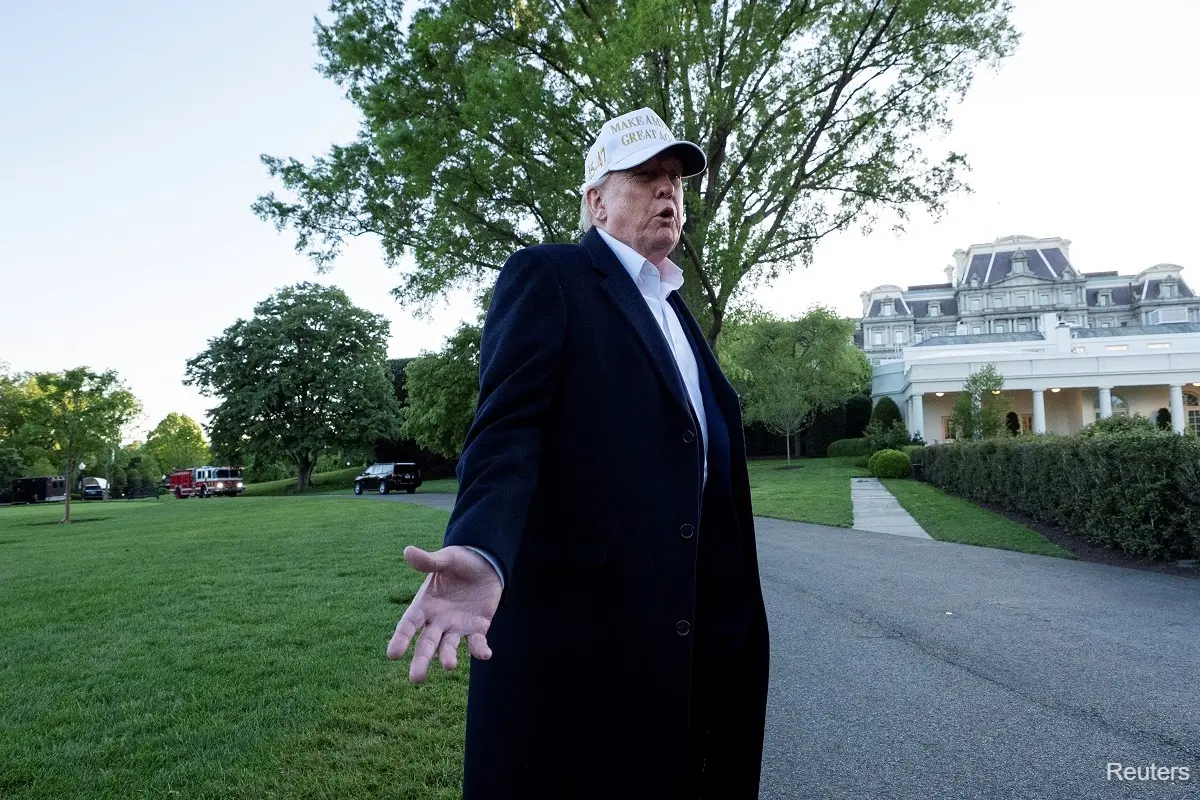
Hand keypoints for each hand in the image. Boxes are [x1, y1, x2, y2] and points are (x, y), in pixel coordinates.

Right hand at [386, 545, 502, 681]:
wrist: (486, 563)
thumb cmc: (460, 561)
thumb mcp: (445, 559)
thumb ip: (428, 561)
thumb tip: (407, 551)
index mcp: (424, 605)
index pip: (409, 624)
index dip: (401, 638)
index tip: (392, 654)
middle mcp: (437, 620)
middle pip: (426, 643)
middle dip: (421, 660)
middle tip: (416, 679)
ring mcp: (457, 626)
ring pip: (449, 646)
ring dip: (448, 657)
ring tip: (449, 665)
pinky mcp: (477, 628)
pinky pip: (477, 642)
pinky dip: (480, 649)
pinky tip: (485, 654)